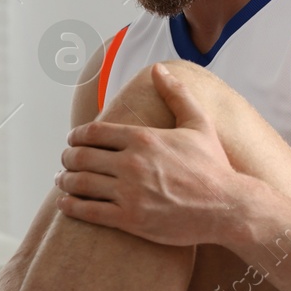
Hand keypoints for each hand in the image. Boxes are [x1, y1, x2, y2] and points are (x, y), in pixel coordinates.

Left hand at [55, 62, 248, 245]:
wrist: (228, 208)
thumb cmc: (214, 166)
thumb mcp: (199, 124)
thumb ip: (176, 94)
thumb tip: (158, 70)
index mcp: (143, 138)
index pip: (93, 133)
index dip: (76, 136)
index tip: (72, 140)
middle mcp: (132, 163)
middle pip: (81, 156)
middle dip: (67, 157)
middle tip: (65, 161)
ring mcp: (129, 192)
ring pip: (80, 183)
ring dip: (64, 180)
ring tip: (62, 180)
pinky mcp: (130, 219)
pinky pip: (88, 211)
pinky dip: (71, 206)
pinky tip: (66, 203)